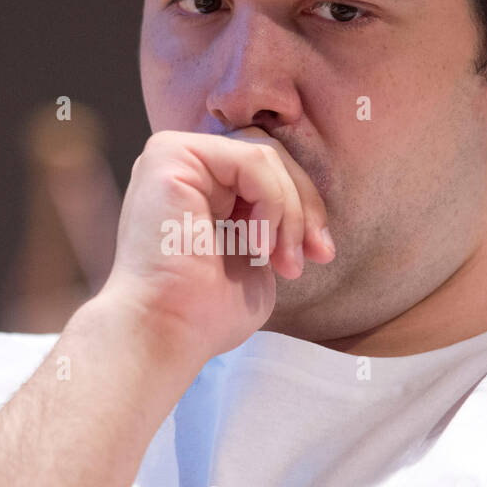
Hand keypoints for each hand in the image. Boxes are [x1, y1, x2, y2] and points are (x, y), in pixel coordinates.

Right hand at [97, 127, 334, 361]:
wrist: (166, 332)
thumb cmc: (204, 312)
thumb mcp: (256, 257)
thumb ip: (273, 222)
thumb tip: (310, 210)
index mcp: (198, 186)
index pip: (267, 171)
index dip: (304, 209)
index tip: (320, 256)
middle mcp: (182, 164)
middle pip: (270, 157)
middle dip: (304, 207)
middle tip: (316, 254)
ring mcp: (172, 154)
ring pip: (265, 156)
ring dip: (289, 211)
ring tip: (280, 259)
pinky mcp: (171, 154)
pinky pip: (252, 159)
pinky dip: (272, 202)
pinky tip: (256, 245)